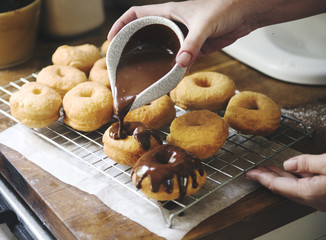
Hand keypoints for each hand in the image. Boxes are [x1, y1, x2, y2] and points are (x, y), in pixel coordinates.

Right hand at [108, 0, 253, 66]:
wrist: (245, 14)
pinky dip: (174, 68)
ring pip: (162, 49)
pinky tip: (170, 77)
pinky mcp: (194, 48)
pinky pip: (179, 59)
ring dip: (155, 60)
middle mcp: (172, 24)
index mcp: (168, 12)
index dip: (122, 24)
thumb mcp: (204, 25)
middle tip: (125, 61)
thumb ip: (192, 44)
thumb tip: (180, 63)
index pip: (136, 14)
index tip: (112, 38)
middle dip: (134, 46)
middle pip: (146, 34)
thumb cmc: (224, 8)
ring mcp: (182, 37)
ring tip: (145, 73)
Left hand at [246, 154, 325, 210]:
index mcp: (309, 193)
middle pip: (283, 188)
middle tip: (255, 171)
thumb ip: (306, 163)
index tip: (249, 174)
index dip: (261, 178)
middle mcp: (314, 199)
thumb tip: (289, 164)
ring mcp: (321, 199)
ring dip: (281, 177)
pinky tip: (295, 170)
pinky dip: (297, 177)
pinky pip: (306, 186)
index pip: (276, 185)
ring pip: (295, 187)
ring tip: (270, 169)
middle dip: (267, 177)